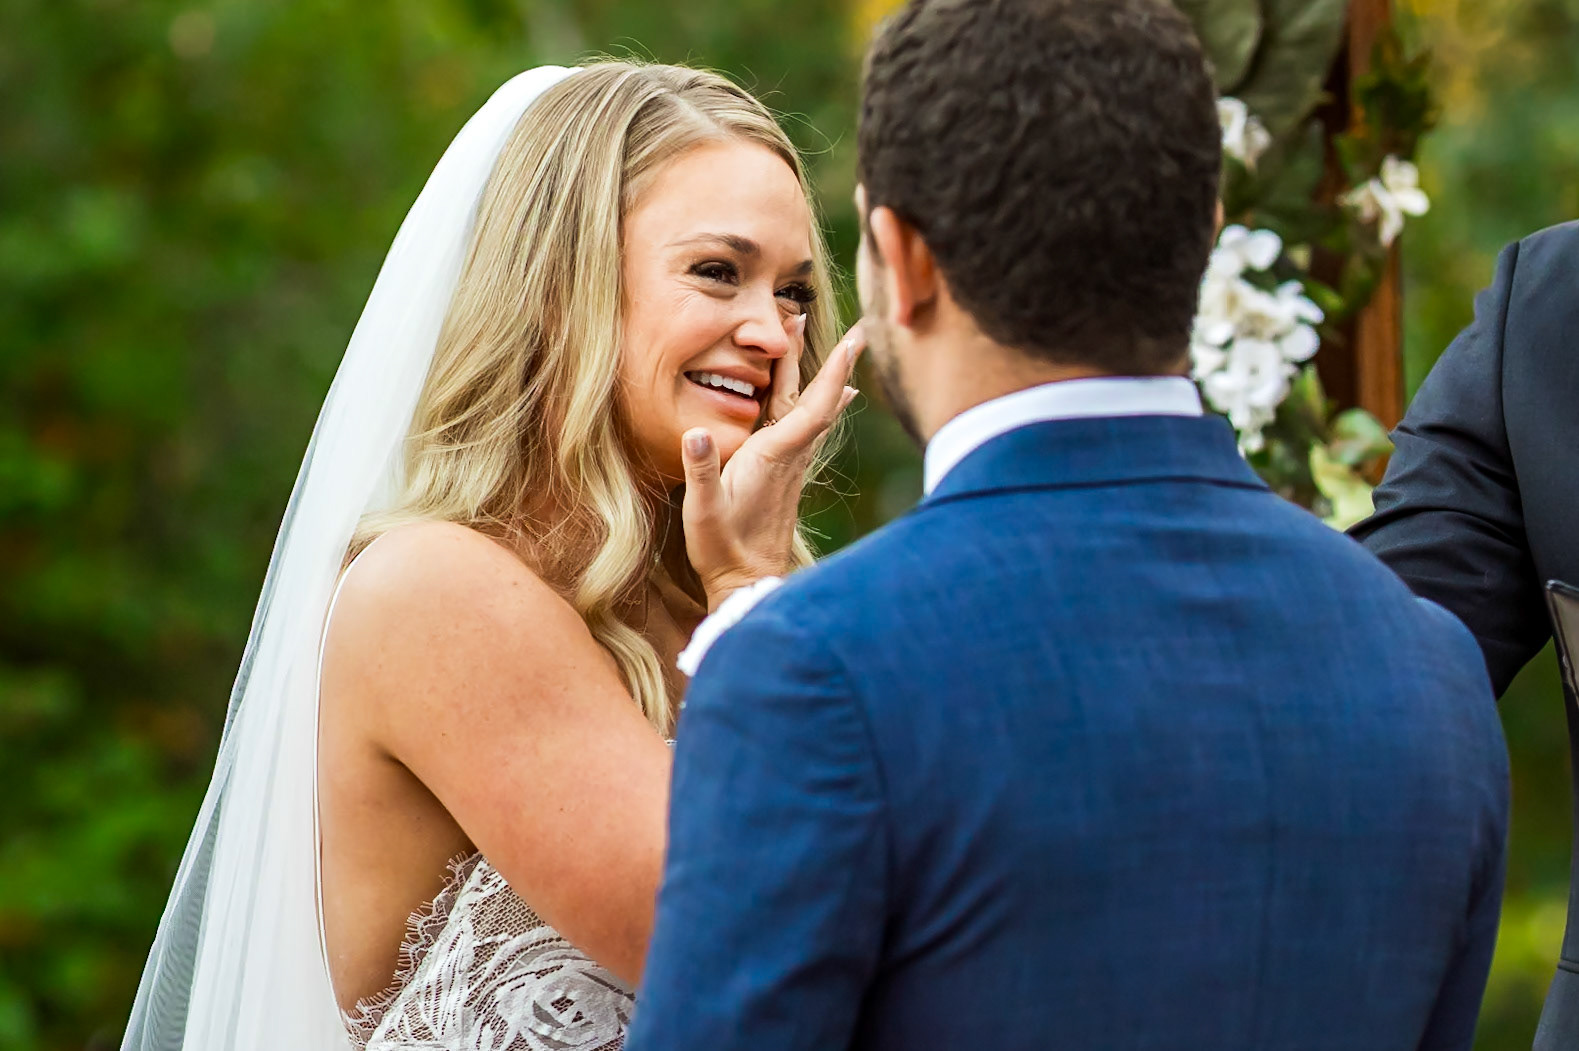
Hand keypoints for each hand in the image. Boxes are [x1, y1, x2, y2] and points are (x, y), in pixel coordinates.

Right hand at [681, 319, 863, 610]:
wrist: (747, 583)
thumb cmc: (723, 548)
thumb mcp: (702, 510)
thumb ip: (700, 472)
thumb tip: (695, 433)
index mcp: (772, 455)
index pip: (811, 406)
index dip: (832, 372)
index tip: (853, 341)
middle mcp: (789, 456)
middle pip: (815, 399)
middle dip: (829, 360)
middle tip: (836, 322)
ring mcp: (791, 465)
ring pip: (814, 411)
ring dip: (823, 376)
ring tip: (834, 344)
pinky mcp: (786, 473)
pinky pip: (808, 426)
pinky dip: (821, 402)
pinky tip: (836, 397)